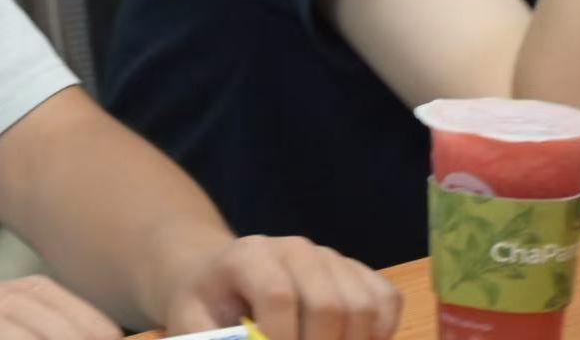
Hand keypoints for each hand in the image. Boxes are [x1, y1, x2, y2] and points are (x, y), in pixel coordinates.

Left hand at [162, 235, 400, 339]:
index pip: (279, 296)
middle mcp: (295, 249)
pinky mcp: (356, 271)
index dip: (282, 339)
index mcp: (249, 256)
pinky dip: (380, 332)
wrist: (222, 277)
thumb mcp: (192, 324)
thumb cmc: (207, 306)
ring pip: (364, 306)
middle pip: (329, 304)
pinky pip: (386, 299)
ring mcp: (330, 257)